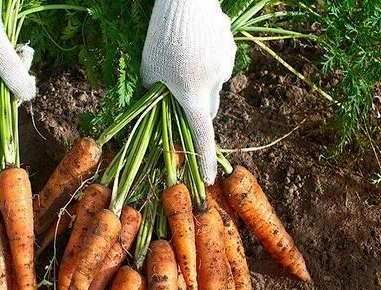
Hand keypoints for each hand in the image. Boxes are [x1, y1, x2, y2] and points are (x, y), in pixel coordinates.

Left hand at [141, 0, 235, 184]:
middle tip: (178, 95)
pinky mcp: (230, 47)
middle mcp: (214, 85)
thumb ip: (158, 95)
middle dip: (195, 108)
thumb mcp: (149, 73)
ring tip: (181, 56)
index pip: (201, 137)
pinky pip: (219, 62)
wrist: (185, 2)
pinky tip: (193, 43)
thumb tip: (165, 105)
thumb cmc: (160, 39)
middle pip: (208, 108)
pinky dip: (207, 60)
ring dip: (199, 80)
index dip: (205, 161)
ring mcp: (226, 65)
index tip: (209, 180)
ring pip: (213, 83)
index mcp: (193, 97)